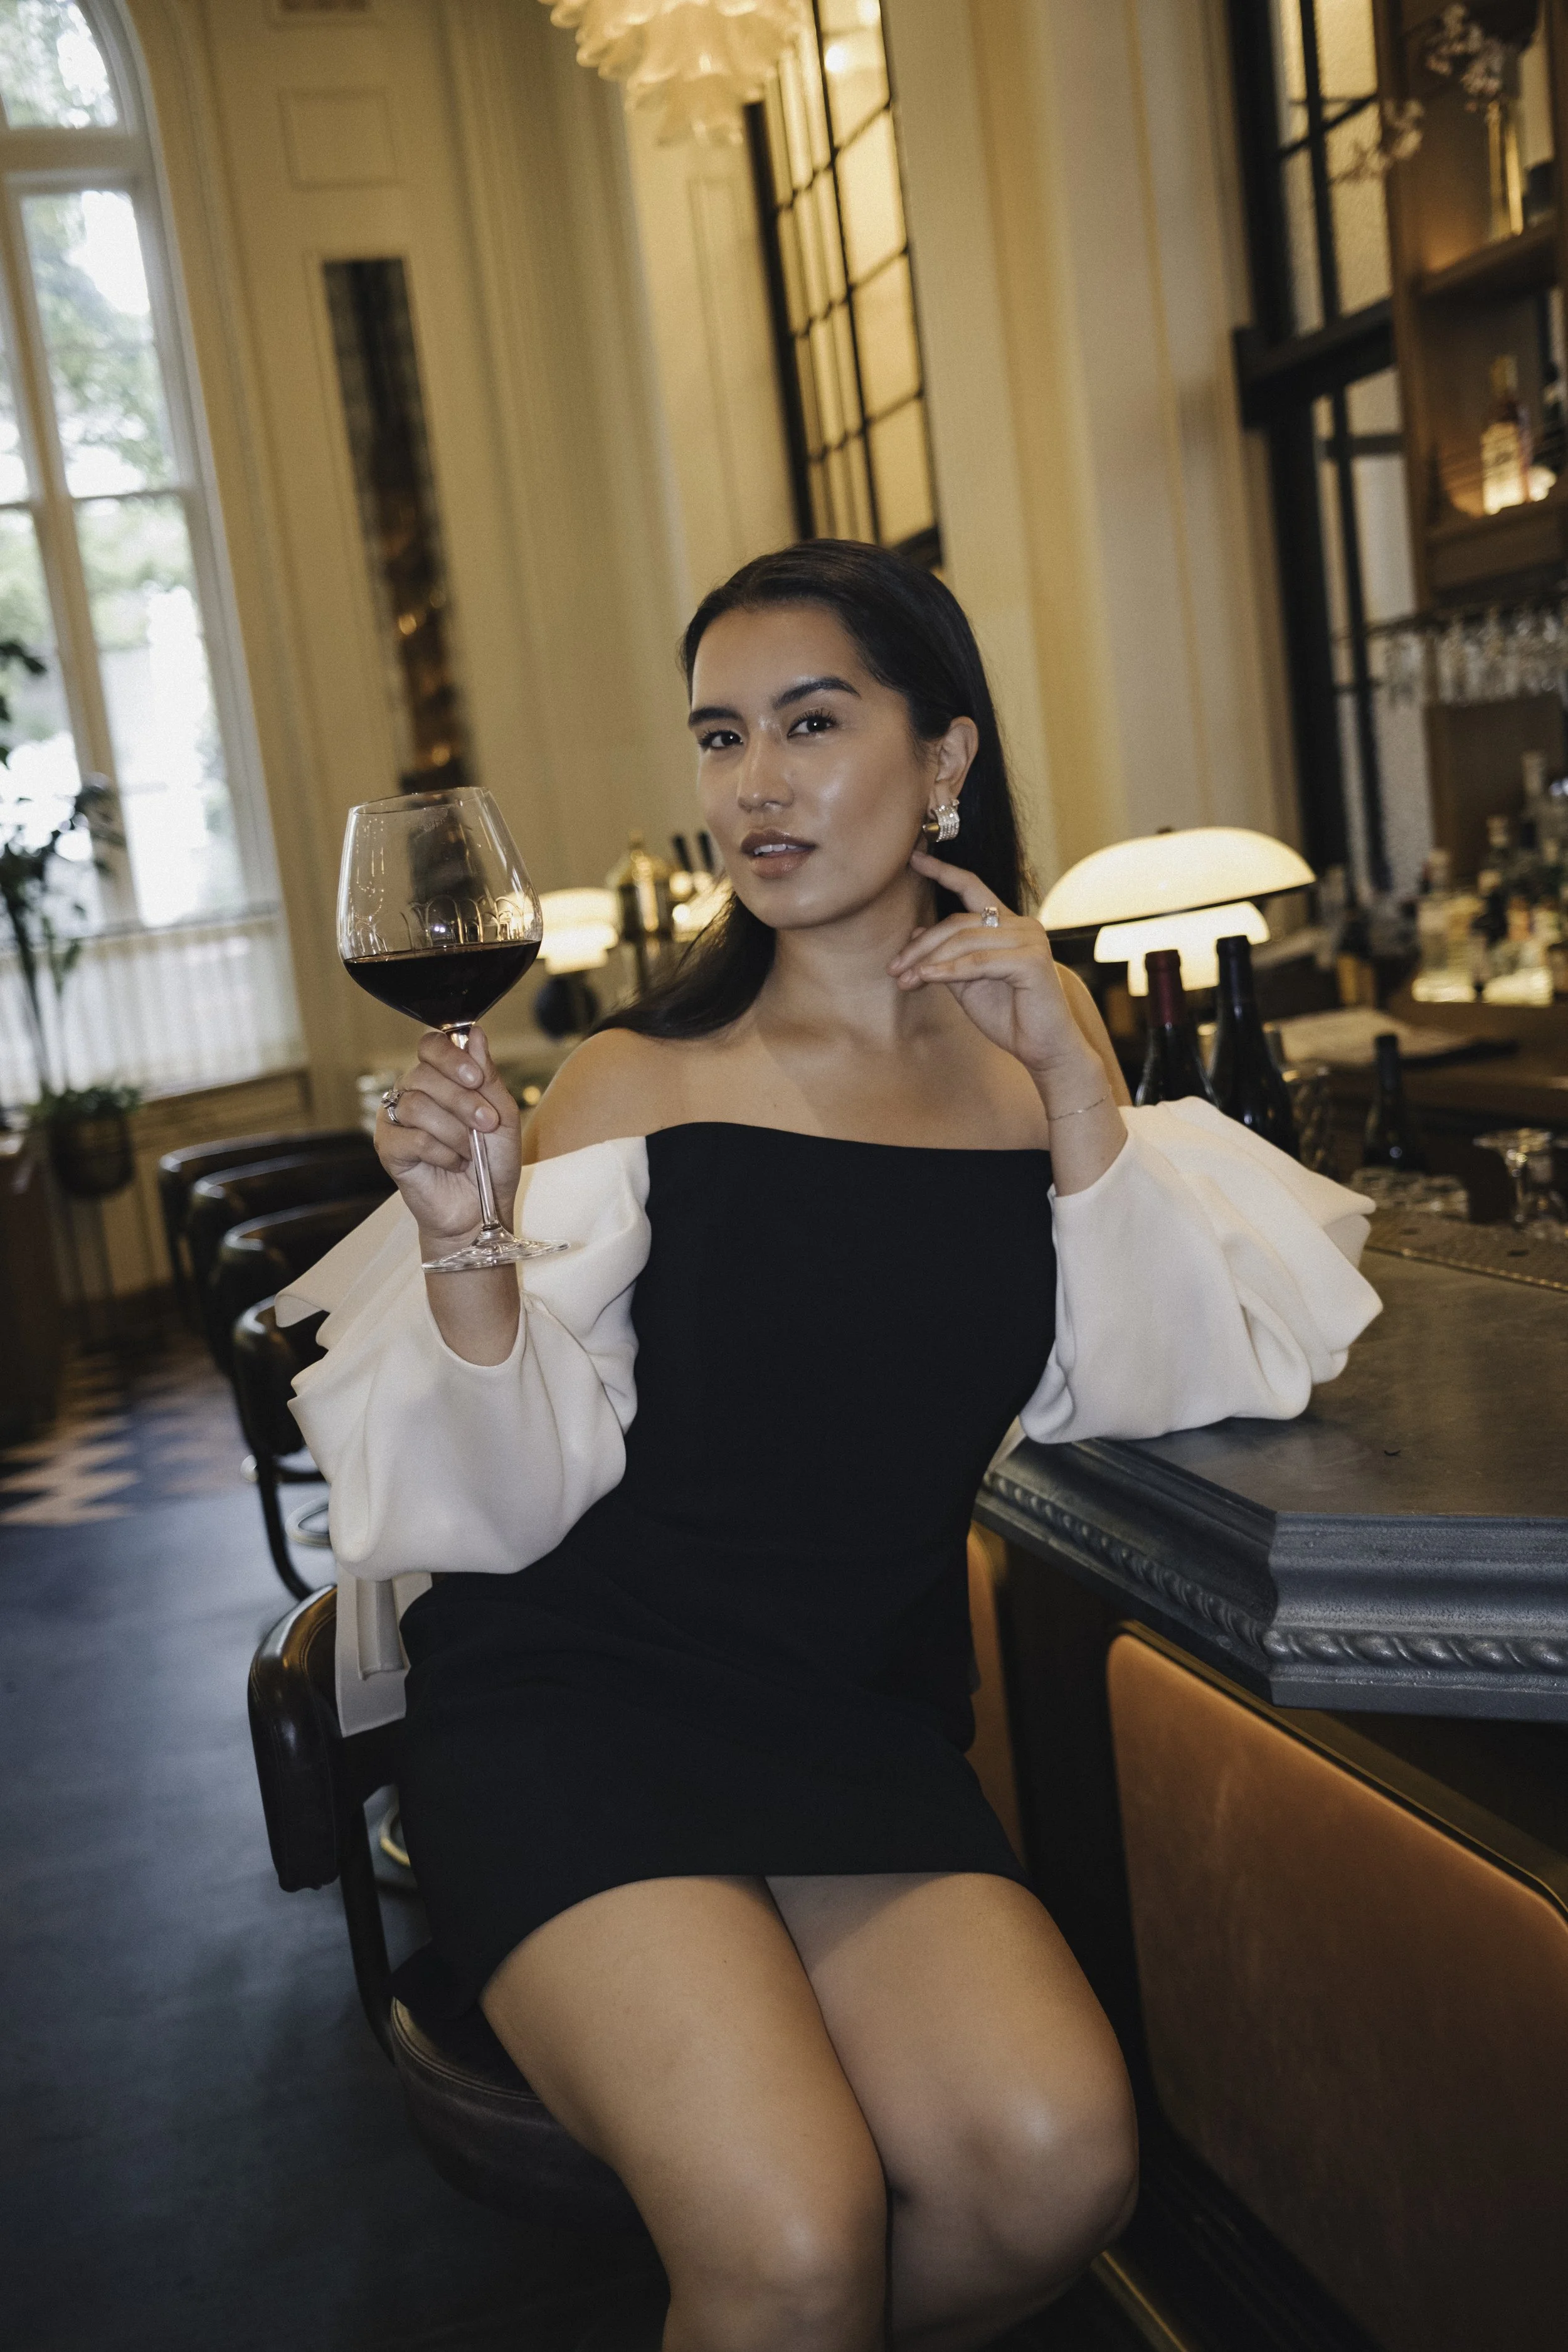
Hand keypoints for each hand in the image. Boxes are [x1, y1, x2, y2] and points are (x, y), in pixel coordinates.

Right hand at [375, 1026, 521, 1248]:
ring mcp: (396, 1120)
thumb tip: (475, 1034)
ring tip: (470, 1150)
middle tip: (486, 1123)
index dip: (451, 1057)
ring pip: (417, 1106)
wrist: (482, 1208)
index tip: (476, 1078)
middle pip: (423, 1075)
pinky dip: (441, 1152)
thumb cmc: (492, 1161)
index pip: (430, 1046)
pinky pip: (413, 1139)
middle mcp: (412, 1093)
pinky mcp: (388, 1149)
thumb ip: (487, 1075)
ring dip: (454, 1130)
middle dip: (462, 1101)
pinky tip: (453, 1162)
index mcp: (438, 1078)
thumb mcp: (501, 1114)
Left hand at [892, 853, 1104, 1097]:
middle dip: (921, 946)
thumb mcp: (968, 983)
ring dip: (929, 961)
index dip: (943, 872)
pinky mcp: (1031, 961)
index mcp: (1008, 924)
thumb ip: (948, 957)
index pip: (973, 888)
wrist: (1046, 1049)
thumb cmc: (1009, 1017)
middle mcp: (1022, 925)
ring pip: (965, 940)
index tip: (914, 858)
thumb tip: (917, 931)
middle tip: (894, 969)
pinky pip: (978, 962)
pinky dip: (948, 970)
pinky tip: (927, 978)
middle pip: (958, 922)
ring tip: (905, 980)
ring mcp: (1030, 940)